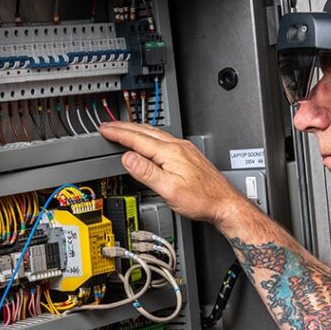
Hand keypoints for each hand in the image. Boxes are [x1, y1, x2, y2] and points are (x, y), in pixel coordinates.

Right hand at [98, 121, 252, 228]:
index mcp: (170, 153)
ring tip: (124, 129)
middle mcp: (178, 147)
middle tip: (108, 126)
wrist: (224, 203)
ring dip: (136, 130)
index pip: (138, 140)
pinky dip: (149, 136)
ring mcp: (184, 150)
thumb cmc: (202, 200)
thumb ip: (147, 173)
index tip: (105, 130)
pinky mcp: (189, 155)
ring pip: (155, 133)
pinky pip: (163, 139)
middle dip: (124, 128)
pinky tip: (149, 140)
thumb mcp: (169, 190)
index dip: (119, 134)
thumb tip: (128, 158)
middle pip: (145, 132)